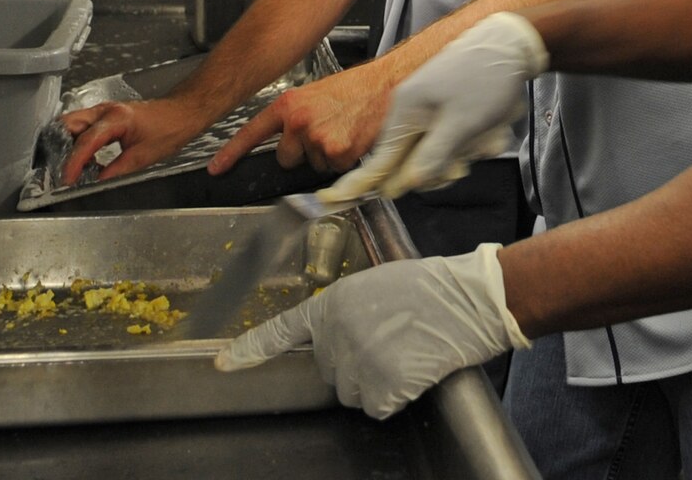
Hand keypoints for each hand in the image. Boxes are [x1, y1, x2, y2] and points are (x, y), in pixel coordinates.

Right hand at [55, 97, 208, 184]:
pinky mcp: (107, 115)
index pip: (85, 142)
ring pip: (74, 123)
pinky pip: (84, 126)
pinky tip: (86, 158)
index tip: (66, 179)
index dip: (73, 163)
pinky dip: (79, 141)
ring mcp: (105, 110)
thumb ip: (116, 170)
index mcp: (116, 118)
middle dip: (60, 147)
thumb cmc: (170, 129)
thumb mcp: (143, 156)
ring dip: (68, 144)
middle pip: (69, 124)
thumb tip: (96, 182)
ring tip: (72, 166)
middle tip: (61, 170)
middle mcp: (106, 110)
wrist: (183, 113)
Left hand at [207, 64, 392, 175]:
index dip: (232, 153)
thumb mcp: (316, 96)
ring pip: (313, 165)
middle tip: (327, 131)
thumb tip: (286, 143)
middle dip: (304, 152)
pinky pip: (334, 170)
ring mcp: (316, 139)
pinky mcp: (336, 153)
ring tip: (344, 130)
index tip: (216, 169)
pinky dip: (345, 160)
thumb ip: (296, 118)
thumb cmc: (355, 89)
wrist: (386, 86)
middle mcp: (298, 122)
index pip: (253, 132)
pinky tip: (354, 138)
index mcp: (289, 105)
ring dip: (328, 155)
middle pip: (286, 158)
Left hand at [215, 244, 528, 418]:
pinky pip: (378, 406)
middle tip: (390, 340)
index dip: (250, 349)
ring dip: (375, 382)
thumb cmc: (431, 287)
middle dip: (354, 363)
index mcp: (332, 302)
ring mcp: (359, 360)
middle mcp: (337, 333)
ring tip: (405, 352)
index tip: (222, 363)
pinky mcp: (383, 384)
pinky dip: (396, 397)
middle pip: (329, 370)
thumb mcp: (376, 285)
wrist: (468, 298)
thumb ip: (347, 310)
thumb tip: (339, 337)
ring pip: (351, 392)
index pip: (281, 330)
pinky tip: (414, 370)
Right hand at [326, 12, 546, 201]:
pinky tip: (491, 126)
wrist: (513, 43)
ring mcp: (430, 110)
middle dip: (443, 166)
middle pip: (413, 163)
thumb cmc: (486, 78)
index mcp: (405, 112)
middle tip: (466, 156)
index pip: (377, 161)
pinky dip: (475, 139)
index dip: (356, 185)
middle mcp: (411, 111)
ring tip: (486, 131)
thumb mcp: (461, 125)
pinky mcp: (448, 109)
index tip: (328, 200)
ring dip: (466, 150)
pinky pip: (455, 140)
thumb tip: (403, 186)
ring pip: (439, 153)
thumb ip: (431, 158)